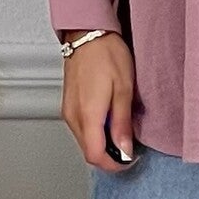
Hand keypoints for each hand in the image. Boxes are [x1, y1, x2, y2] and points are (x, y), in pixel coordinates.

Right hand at [58, 31, 137, 171]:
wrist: (88, 34)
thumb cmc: (107, 55)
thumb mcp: (124, 90)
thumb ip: (122, 124)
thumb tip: (124, 150)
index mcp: (87, 114)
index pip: (95, 156)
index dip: (114, 164)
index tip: (129, 160)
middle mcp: (73, 116)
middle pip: (88, 152)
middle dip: (109, 157)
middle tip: (130, 148)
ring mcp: (68, 111)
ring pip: (84, 142)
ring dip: (103, 145)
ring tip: (122, 132)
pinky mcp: (69, 106)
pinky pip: (81, 129)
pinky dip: (96, 133)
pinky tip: (110, 122)